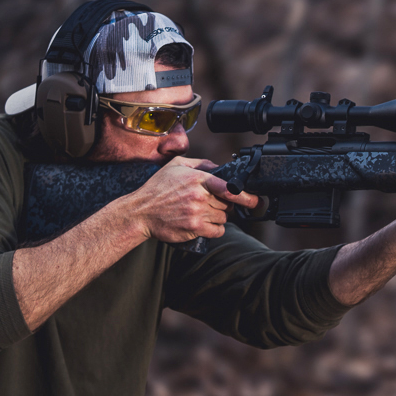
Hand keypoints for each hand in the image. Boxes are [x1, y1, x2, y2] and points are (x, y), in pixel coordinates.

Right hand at [127, 156, 259, 242]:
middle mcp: (199, 196)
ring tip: (202, 212)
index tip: (255, 200)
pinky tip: (205, 224)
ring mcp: (197, 213)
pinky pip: (217, 231)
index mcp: (197, 179)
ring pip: (223, 218)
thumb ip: (200, 164)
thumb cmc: (158, 188)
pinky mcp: (194, 228)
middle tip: (211, 203)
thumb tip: (219, 167)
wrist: (140, 212)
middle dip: (224, 204)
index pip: (229, 187)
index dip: (246, 196)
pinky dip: (215, 229)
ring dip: (218, 217)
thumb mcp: (176, 166)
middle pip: (228, 204)